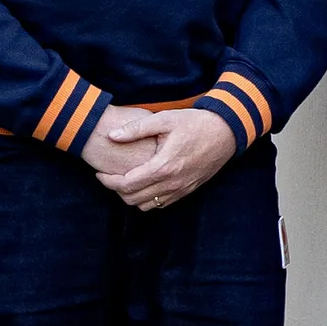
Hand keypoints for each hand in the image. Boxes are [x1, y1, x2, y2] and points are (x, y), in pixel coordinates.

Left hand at [89, 104, 237, 212]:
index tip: (100, 173)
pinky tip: (145, 183)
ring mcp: (181, 189)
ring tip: (126, 181)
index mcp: (163, 166)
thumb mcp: (164, 119)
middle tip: (110, 177)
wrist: (226, 132)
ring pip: (146, 206)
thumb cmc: (195, 123)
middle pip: (133, 199)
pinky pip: (161, 204)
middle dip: (116, 190)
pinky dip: (148, 199)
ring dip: (132, 196)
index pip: (126, 184)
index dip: (107, 181)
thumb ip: (136, 128)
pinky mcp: (188, 190)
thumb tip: (111, 136)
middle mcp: (172, 183)